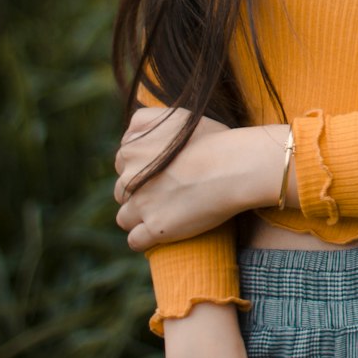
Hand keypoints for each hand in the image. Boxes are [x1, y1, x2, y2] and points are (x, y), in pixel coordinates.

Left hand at [114, 109, 287, 249]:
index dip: (141, 168)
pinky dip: (146, 238)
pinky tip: (162, 231)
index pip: (122, 163)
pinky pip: (135, 240)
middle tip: (168, 192)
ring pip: (125, 217)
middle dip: (140, 193)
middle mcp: (129, 175)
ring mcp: (141, 204)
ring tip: (166, 212)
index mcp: (132, 147)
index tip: (162, 171)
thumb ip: (145, 121)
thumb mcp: (175, 116)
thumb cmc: (214, 140)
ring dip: (140, 217)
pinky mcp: (155, 227)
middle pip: (122, 190)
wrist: (235, 166)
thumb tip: (129, 134)